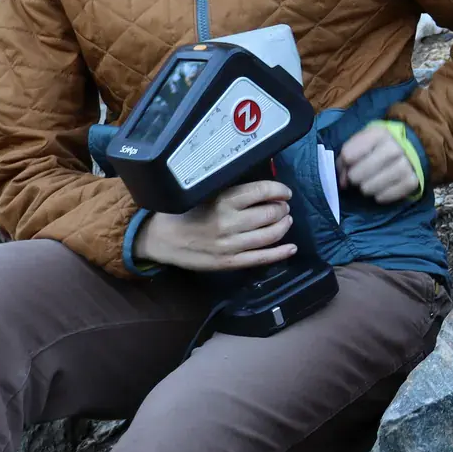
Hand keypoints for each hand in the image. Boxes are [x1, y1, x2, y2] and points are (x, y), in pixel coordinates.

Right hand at [133, 180, 297, 270]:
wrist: (161, 238)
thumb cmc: (182, 212)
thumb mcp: (204, 193)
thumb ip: (230, 191)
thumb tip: (260, 189)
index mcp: (223, 200)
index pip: (262, 191)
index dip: (279, 190)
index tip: (284, 191)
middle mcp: (230, 222)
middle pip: (270, 213)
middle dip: (282, 209)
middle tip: (283, 206)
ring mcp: (231, 244)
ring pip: (270, 235)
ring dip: (283, 226)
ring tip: (286, 220)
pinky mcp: (230, 262)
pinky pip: (261, 258)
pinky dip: (280, 253)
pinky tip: (291, 248)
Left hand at [338, 123, 419, 204]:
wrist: (409, 150)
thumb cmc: (378, 147)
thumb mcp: (361, 143)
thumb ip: (345, 159)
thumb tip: (343, 183)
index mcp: (379, 133)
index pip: (348, 155)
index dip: (345, 164)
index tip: (349, 165)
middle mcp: (394, 148)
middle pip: (356, 175)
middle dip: (354, 177)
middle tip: (360, 175)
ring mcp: (405, 165)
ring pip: (368, 188)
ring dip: (366, 188)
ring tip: (371, 182)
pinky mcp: (412, 182)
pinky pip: (383, 197)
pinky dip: (379, 196)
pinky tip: (381, 189)